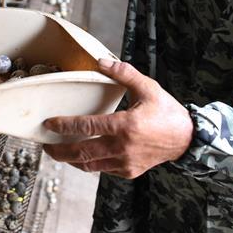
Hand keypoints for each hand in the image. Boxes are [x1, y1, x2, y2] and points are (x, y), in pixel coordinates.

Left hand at [43, 58, 192, 178]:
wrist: (186, 139)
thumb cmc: (166, 112)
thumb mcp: (148, 88)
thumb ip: (124, 74)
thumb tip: (101, 61)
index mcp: (125, 126)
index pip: (86, 126)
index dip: (64, 126)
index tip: (49, 124)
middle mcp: (122, 147)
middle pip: (81, 153)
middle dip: (59, 151)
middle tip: (46, 145)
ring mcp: (125, 162)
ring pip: (90, 165)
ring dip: (72, 160)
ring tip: (58, 152)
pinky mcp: (129, 171)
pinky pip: (103, 169)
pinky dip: (90, 163)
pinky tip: (83, 156)